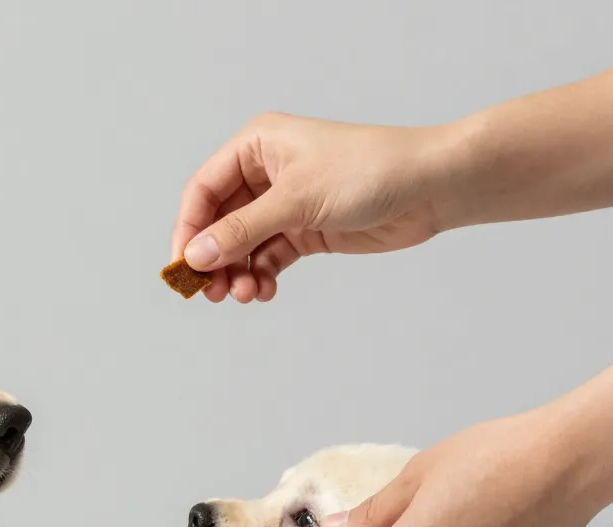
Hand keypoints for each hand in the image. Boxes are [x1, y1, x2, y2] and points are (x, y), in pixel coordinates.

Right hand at [171, 113, 463, 302]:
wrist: (429, 187)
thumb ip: (242, 230)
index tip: (183, 267)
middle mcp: (266, 172)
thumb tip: (195, 257)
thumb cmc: (367, 171)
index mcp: (257, 145)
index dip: (189, 230)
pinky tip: (264, 291)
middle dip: (213, 259)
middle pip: (219, 222)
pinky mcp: (305, 229)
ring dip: (237, 272)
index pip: (203, 190)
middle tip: (212, 293)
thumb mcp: (296, 200)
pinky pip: (268, 257)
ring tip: (245, 295)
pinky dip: (261, 276)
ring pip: (242, 245)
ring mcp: (285, 203)